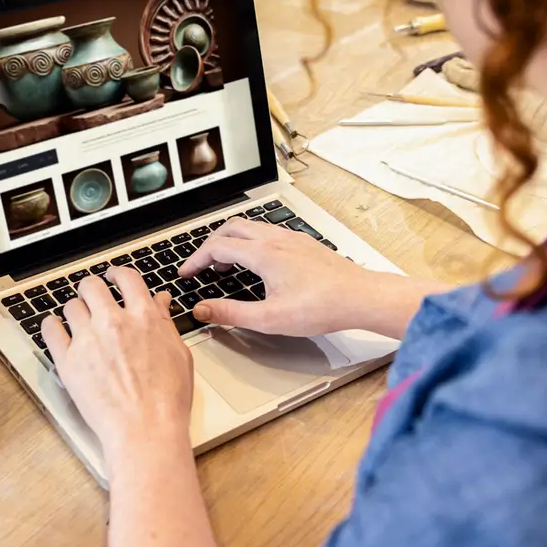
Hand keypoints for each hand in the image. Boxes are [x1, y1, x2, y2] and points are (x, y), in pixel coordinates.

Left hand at [42, 267, 193, 461]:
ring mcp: (87, 340)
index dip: (117, 274)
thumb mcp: (178, 354)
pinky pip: (50, 330)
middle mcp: (113, 322)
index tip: (113, 278)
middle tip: (93, 298)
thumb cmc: (167, 400)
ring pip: (71, 306)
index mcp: (144, 317)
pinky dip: (52, 326)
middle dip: (93, 289)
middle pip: (92, 286)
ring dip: (75, 310)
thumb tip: (159, 301)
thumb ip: (165, 322)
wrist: (146, 429)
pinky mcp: (67, 360)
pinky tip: (57, 330)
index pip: (126, 278)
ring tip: (79, 321)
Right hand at [179, 218, 433, 337]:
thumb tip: (203, 310)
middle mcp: (276, 239)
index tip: (186, 273)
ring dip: (232, 241)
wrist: (360, 297)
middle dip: (211, 244)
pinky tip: (258, 263)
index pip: (217, 246)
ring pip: (251, 227)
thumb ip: (231, 313)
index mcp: (263, 254)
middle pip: (231, 227)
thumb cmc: (322, 307)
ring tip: (226, 264)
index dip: (196, 259)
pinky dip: (252, 242)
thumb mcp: (269, 318)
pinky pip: (268, 232)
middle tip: (202, 265)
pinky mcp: (304, 243)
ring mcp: (291, 238)